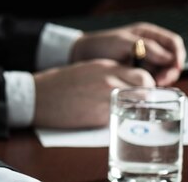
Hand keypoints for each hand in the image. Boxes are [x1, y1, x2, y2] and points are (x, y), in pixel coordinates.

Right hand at [33, 59, 155, 127]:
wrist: (39, 97)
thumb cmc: (59, 83)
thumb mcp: (87, 70)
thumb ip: (109, 74)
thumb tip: (128, 82)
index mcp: (105, 68)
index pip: (141, 74)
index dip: (146, 84)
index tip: (143, 89)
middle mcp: (109, 82)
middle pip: (145, 88)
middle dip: (148, 96)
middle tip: (142, 102)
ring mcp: (105, 100)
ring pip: (136, 105)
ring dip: (135, 109)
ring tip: (125, 111)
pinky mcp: (99, 118)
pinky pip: (117, 118)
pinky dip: (116, 119)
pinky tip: (103, 116)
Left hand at [69, 22, 185, 85]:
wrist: (82, 56)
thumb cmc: (100, 45)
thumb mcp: (122, 42)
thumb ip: (145, 47)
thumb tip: (168, 57)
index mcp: (148, 34)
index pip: (173, 43)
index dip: (178, 55)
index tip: (175, 67)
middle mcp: (150, 46)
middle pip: (172, 60)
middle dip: (170, 71)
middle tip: (159, 81)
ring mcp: (145, 60)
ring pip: (164, 72)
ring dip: (161, 79)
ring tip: (150, 84)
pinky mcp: (139, 72)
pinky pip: (153, 79)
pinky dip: (152, 84)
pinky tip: (144, 87)